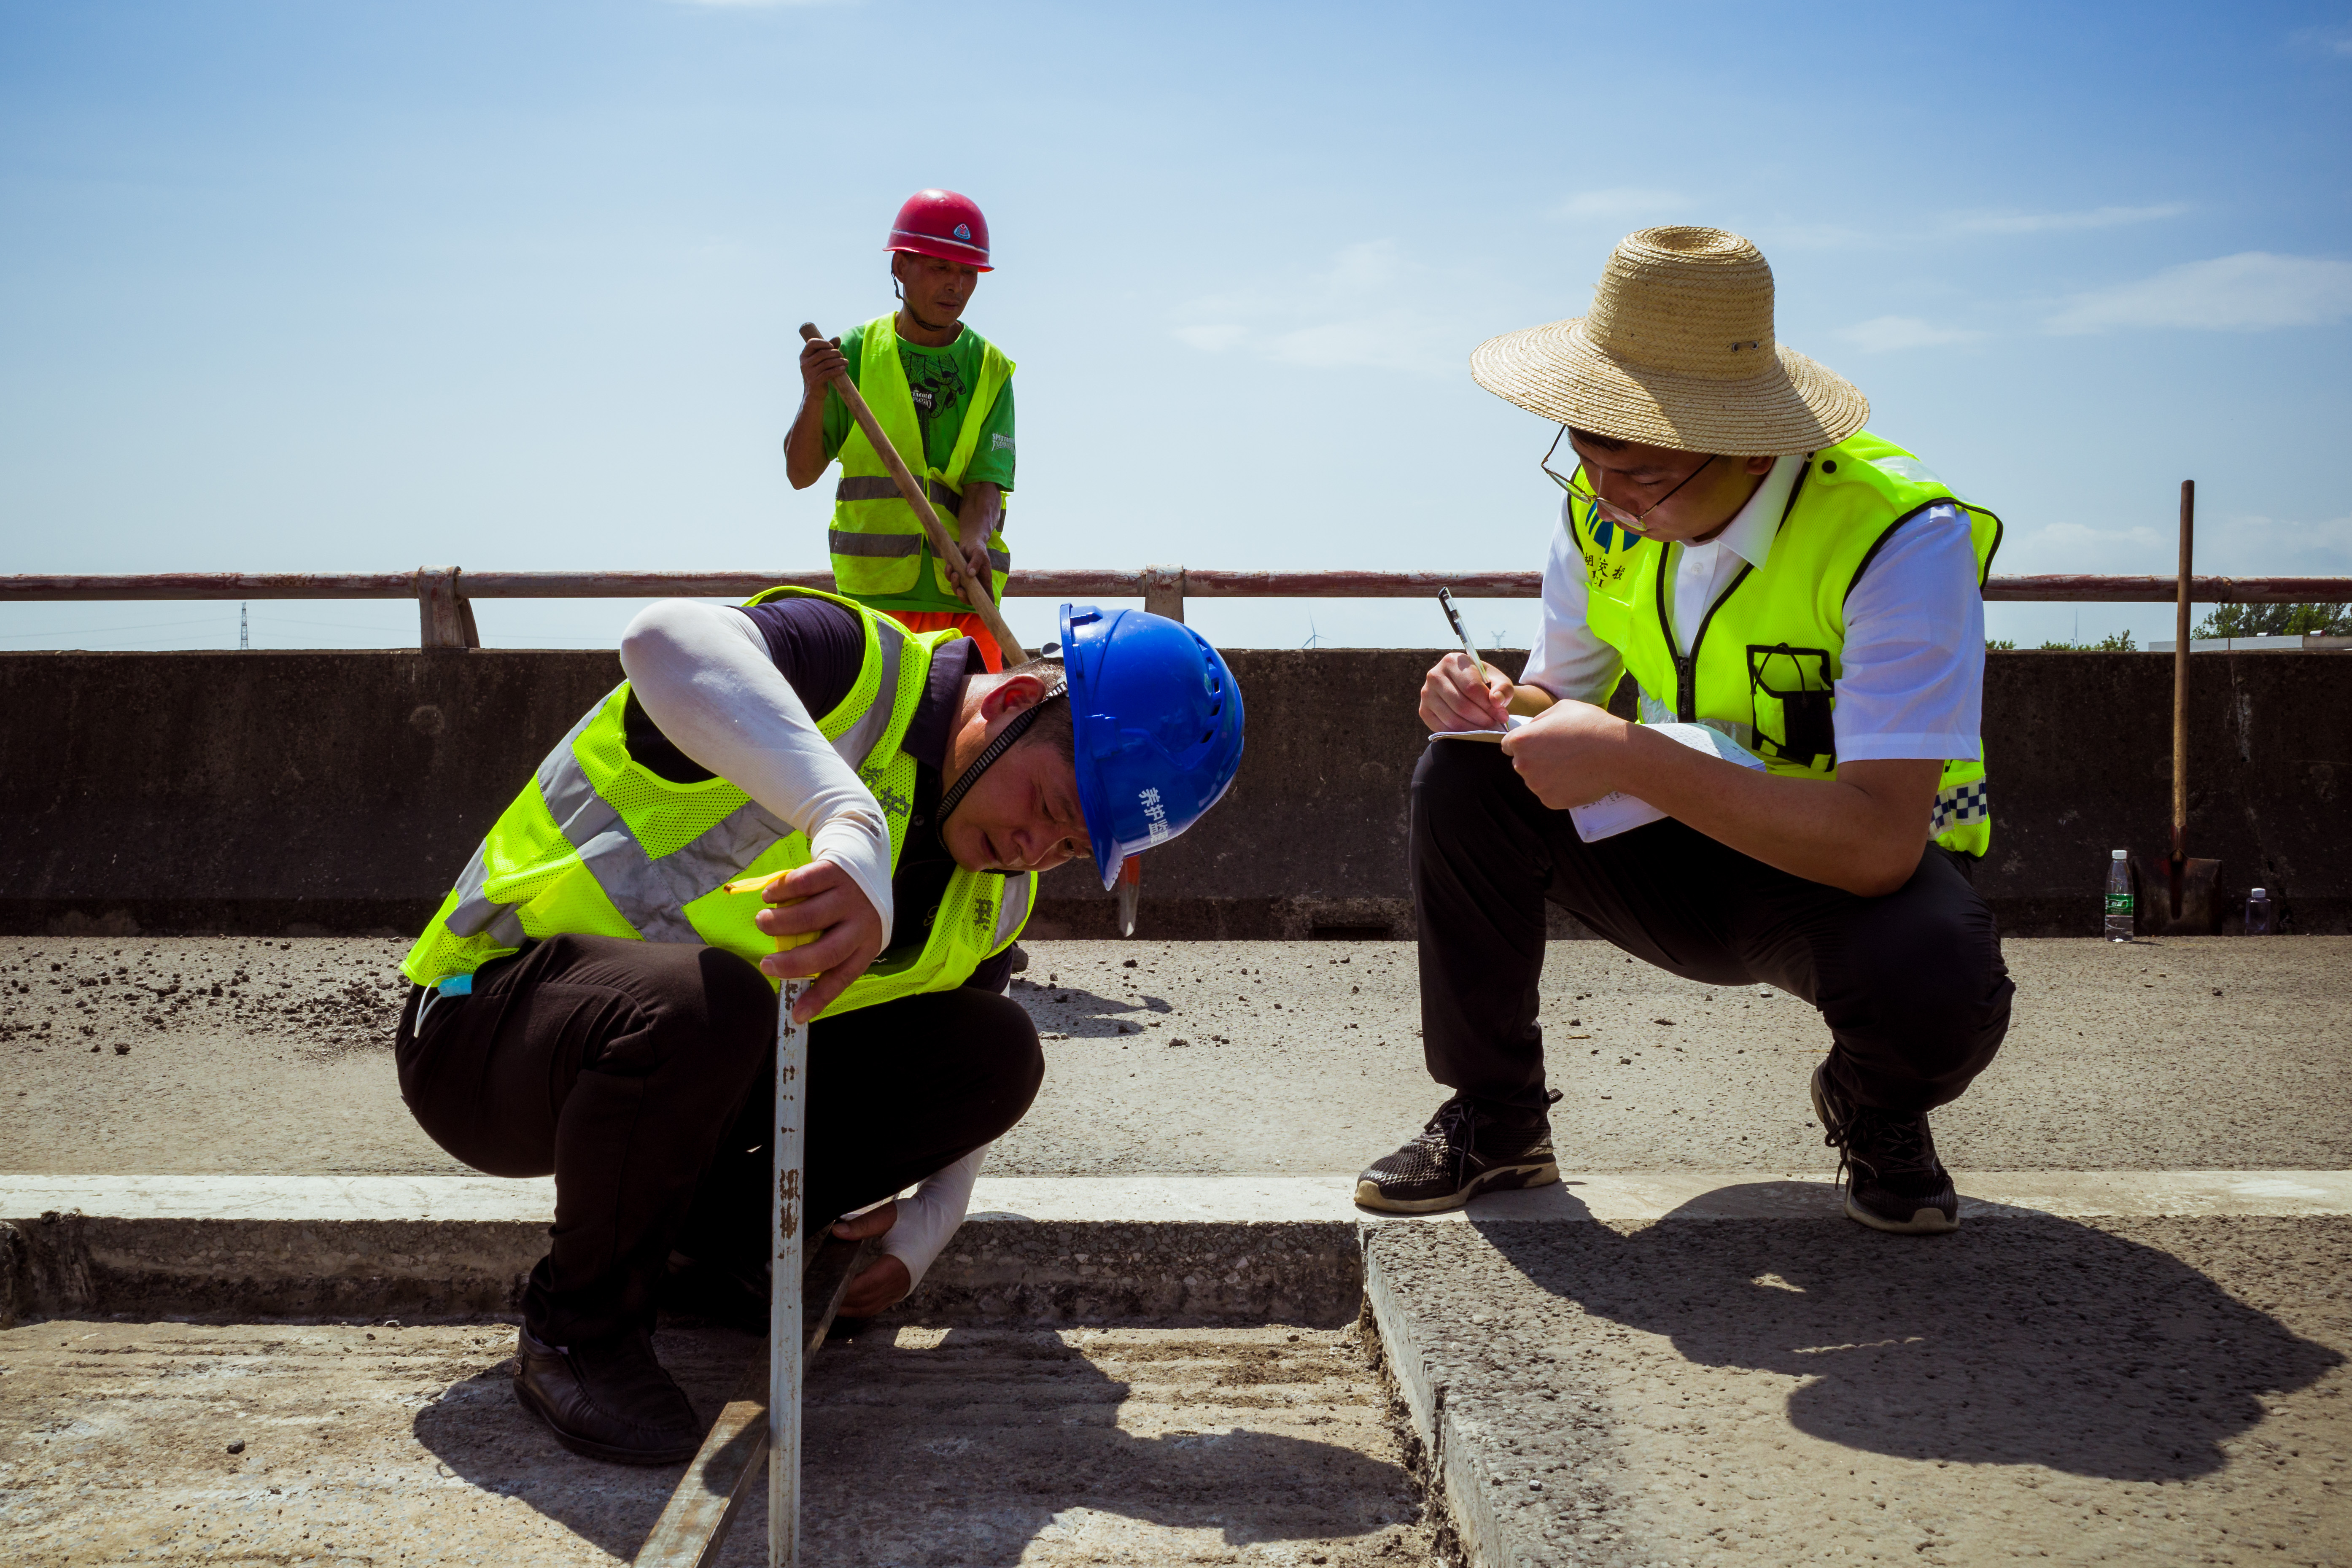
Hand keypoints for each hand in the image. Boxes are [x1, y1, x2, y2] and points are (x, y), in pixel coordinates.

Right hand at [755, 858, 885, 1021]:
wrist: (865, 857)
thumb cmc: (848, 906)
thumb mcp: (848, 931)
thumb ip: (825, 952)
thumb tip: (792, 989)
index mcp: (868, 943)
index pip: (844, 975)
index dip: (820, 997)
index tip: (796, 1015)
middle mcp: (863, 921)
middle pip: (827, 951)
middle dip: (792, 964)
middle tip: (766, 965)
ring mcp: (851, 895)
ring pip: (810, 917)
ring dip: (779, 923)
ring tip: (763, 922)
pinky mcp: (836, 869)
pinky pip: (804, 882)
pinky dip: (782, 891)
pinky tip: (770, 896)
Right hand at [798, 335, 847, 398]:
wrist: (814, 394)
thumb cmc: (819, 374)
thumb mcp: (821, 361)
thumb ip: (828, 349)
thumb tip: (837, 338)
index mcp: (804, 356)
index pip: (811, 343)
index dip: (823, 342)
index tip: (832, 346)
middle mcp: (804, 364)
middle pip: (822, 353)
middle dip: (835, 353)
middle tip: (841, 355)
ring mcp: (809, 373)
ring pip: (827, 363)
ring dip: (839, 361)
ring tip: (846, 362)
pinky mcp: (815, 382)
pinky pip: (828, 373)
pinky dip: (837, 370)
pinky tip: (843, 369)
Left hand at [829, 1201, 910, 1315]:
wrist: (939, 1219)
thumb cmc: (915, 1215)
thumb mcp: (888, 1215)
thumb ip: (862, 1225)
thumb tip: (837, 1231)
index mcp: (899, 1265)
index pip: (866, 1285)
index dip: (845, 1290)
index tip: (825, 1286)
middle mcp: (902, 1282)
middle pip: (865, 1301)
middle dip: (842, 1301)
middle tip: (819, 1295)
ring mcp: (903, 1288)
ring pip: (870, 1308)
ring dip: (849, 1308)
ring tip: (827, 1301)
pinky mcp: (902, 1289)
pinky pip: (877, 1305)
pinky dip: (860, 1306)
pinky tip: (846, 1301)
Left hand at [954, 525, 995, 602]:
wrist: (970, 543)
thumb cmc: (978, 549)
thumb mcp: (979, 553)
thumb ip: (976, 563)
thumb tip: (970, 574)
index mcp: (984, 581)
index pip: (987, 597)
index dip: (984, 604)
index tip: (979, 605)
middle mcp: (975, 584)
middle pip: (969, 598)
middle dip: (962, 596)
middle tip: (960, 588)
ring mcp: (965, 581)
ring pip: (957, 590)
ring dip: (954, 583)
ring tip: (954, 572)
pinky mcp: (956, 575)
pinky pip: (950, 579)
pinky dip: (948, 574)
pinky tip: (949, 566)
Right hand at [1419, 651, 1512, 731]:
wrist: (1470, 690)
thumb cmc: (1485, 684)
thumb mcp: (1499, 681)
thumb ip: (1503, 689)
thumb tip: (1496, 701)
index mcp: (1452, 661)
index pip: (1471, 687)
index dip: (1488, 705)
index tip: (1502, 715)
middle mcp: (1434, 674)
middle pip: (1461, 705)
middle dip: (1482, 719)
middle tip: (1495, 724)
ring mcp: (1426, 693)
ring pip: (1452, 719)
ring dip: (1473, 728)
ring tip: (1486, 727)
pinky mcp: (1423, 710)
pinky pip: (1442, 728)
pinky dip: (1460, 733)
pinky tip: (1472, 730)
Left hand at [1498, 698, 1632, 808]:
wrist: (1616, 754)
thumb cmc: (1591, 725)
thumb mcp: (1562, 708)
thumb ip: (1540, 719)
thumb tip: (1532, 728)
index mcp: (1521, 741)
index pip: (1508, 744)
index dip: (1524, 742)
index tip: (1538, 742)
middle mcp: (1523, 765)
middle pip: (1522, 762)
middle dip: (1536, 758)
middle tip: (1561, 753)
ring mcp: (1536, 786)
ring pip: (1536, 779)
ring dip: (1548, 774)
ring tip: (1572, 764)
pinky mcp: (1550, 801)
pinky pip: (1549, 793)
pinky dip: (1560, 788)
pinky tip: (1576, 777)